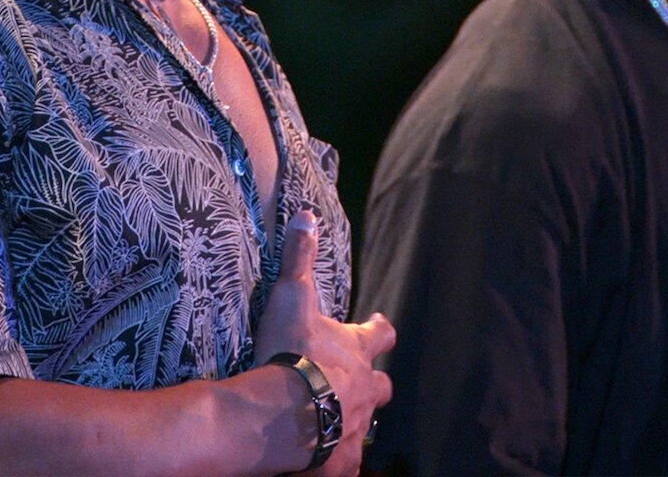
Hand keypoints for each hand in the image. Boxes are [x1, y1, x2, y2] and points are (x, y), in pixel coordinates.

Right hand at [255, 211, 395, 476]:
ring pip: (365, 426)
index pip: (382, 333)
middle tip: (356, 382)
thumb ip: (299, 258)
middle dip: (374, 383)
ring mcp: (355, 427)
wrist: (284, 413)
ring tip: (334, 422)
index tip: (376, 324)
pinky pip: (344, 464)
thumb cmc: (291, 352)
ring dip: (352, 421)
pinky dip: (334, 460)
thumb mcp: (292, 298)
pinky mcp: (340, 461)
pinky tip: (321, 460)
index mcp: (357, 351)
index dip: (379, 328)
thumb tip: (307, 214)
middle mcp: (366, 389)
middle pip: (383, 386)